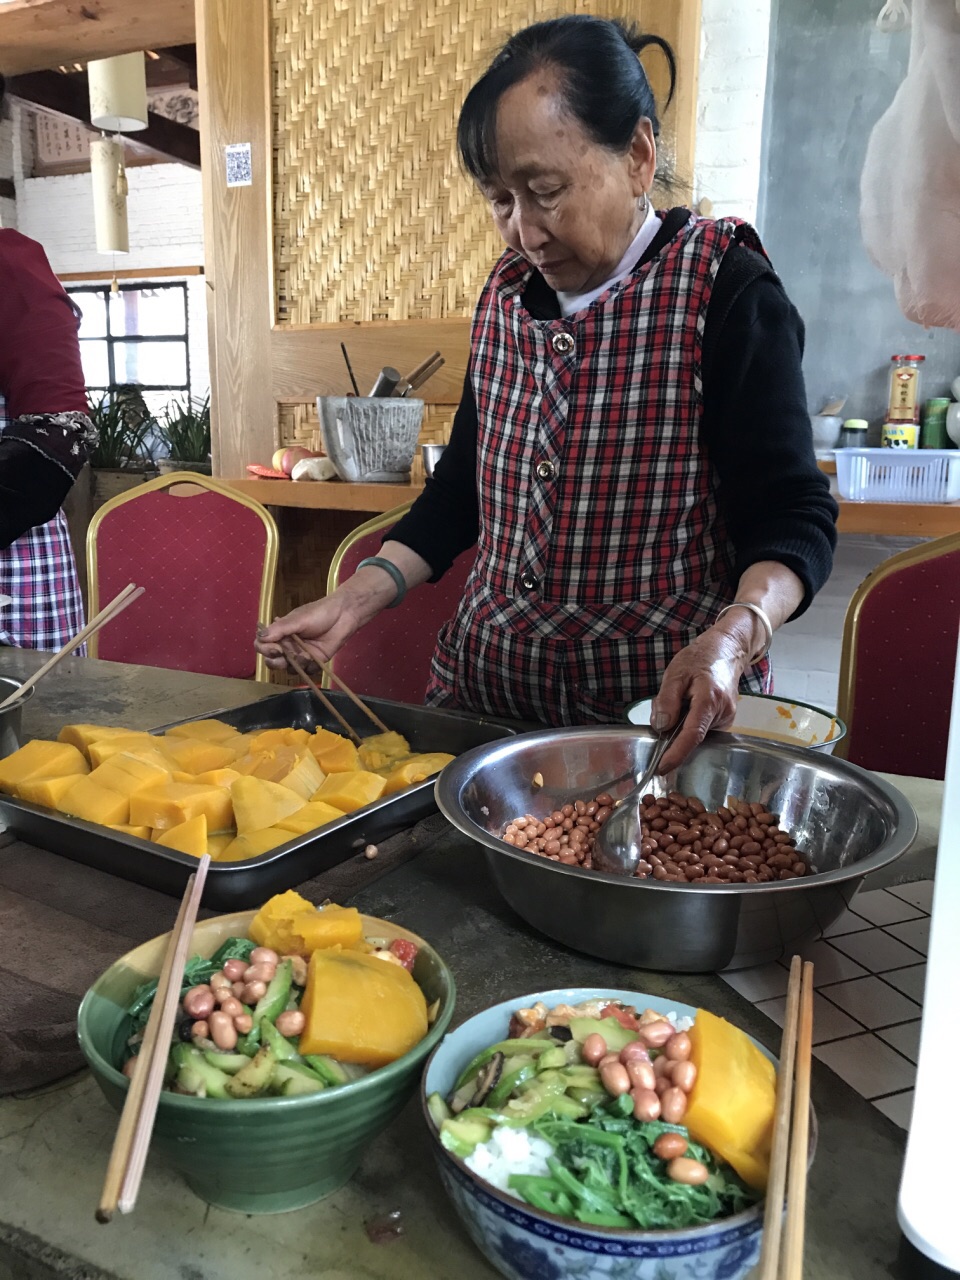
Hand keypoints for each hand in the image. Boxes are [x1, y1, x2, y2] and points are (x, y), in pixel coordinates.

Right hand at [255, 589, 367, 672]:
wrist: (343, 615)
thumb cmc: (319, 613)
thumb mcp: (297, 619)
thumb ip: (279, 629)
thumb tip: (260, 637)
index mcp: (280, 634)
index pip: (262, 646)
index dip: (265, 650)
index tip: (276, 648)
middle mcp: (288, 646)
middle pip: (272, 661)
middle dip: (277, 662)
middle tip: (287, 654)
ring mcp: (301, 655)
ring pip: (289, 669)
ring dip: (295, 664)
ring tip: (306, 655)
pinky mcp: (314, 662)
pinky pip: (306, 672)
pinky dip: (309, 667)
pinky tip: (315, 657)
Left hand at [650, 622, 754, 773]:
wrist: (726, 651)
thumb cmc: (699, 660)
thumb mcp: (675, 674)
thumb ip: (667, 701)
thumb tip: (661, 727)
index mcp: (710, 700)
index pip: (692, 735)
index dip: (676, 754)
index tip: (662, 768)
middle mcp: (723, 714)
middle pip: (691, 735)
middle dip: (672, 729)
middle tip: (666, 702)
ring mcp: (727, 718)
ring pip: (695, 732)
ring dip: (680, 723)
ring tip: (681, 696)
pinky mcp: (725, 720)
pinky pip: (701, 728)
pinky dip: (689, 721)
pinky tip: (689, 703)